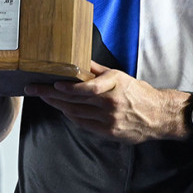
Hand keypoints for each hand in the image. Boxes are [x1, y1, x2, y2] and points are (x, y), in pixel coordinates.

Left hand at [25, 62, 184, 143]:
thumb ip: (99, 71)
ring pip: (76, 112)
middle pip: (76, 100)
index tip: (54, 84)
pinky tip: (62, 109)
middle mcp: (112, 103)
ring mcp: (109, 119)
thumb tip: (79, 60)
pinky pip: (83, 123)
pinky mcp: (108, 131)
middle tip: (34, 88)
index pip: (88, 88)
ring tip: (44, 97)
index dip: (69, 88)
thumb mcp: (122, 77)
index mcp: (116, 85)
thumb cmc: (139, 94)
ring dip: (57, 105)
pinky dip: (71, 116)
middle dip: (51, 94)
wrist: (158, 115)